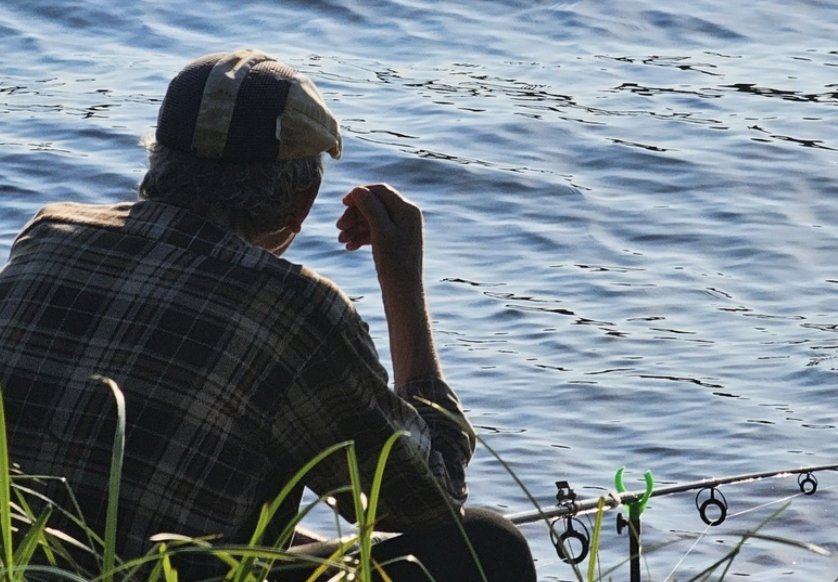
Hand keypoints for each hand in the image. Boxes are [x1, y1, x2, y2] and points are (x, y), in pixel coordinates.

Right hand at [337, 184, 439, 384]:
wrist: (404, 296)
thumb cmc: (394, 265)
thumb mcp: (380, 233)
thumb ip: (371, 208)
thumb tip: (358, 190)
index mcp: (408, 210)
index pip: (380, 191)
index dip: (360, 195)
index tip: (342, 204)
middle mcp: (407, 217)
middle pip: (375, 205)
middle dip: (355, 214)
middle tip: (338, 227)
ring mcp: (401, 231)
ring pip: (373, 220)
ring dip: (355, 226)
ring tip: (341, 240)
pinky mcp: (395, 244)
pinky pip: (375, 233)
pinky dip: (361, 237)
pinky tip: (349, 247)